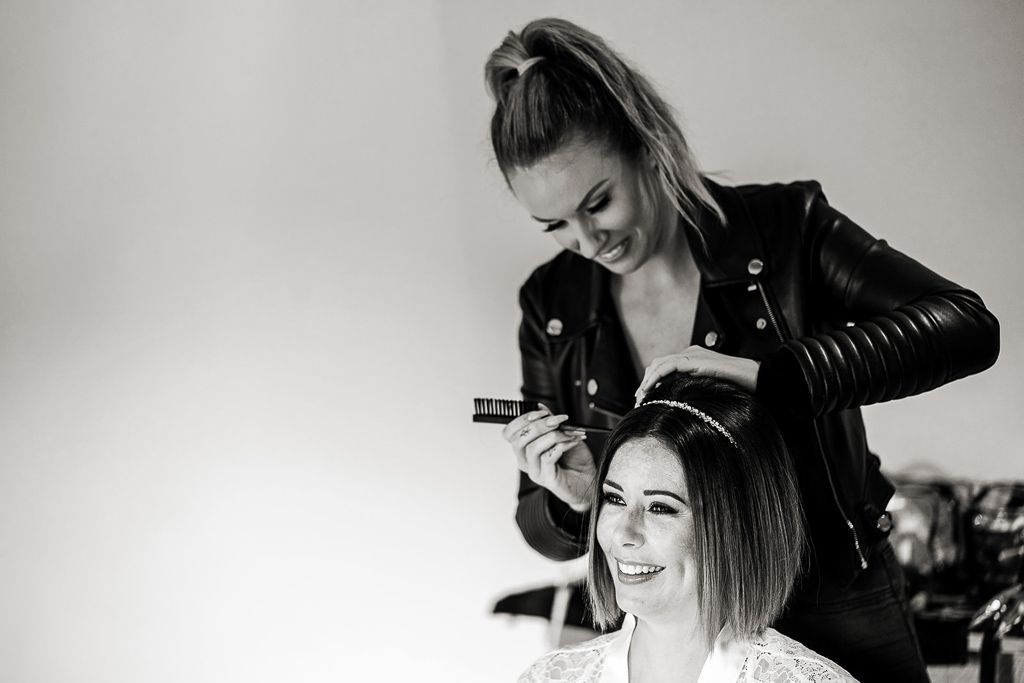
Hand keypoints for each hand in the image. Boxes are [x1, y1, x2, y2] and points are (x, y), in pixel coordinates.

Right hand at [502, 406, 596, 512]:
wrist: (588, 480)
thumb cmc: (574, 460)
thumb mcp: (561, 435)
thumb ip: (549, 422)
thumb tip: (541, 407)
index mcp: (524, 450)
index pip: (509, 433)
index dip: (521, 420)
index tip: (542, 413)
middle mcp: (526, 461)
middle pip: (519, 439)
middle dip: (539, 425)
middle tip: (557, 421)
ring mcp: (535, 471)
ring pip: (533, 448)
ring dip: (553, 435)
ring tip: (568, 433)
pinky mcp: (547, 479)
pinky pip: (548, 458)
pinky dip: (561, 446)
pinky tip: (571, 442)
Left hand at [635, 346, 760, 403]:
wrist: (755, 377)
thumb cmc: (737, 386)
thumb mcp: (708, 389)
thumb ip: (694, 391)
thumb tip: (679, 407)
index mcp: (693, 359)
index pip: (664, 367)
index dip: (651, 381)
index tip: (644, 399)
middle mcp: (690, 353)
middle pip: (658, 364)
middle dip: (645, 381)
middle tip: (638, 400)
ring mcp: (693, 354)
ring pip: (659, 364)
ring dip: (647, 380)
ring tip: (641, 397)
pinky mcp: (696, 360)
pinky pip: (668, 366)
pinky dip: (655, 377)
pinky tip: (649, 390)